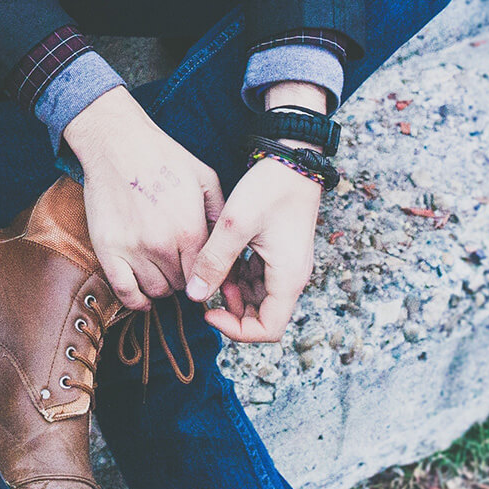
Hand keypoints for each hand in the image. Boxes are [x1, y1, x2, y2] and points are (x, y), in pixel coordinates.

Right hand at [63, 87, 224, 310]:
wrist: (118, 142)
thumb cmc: (162, 157)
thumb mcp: (206, 179)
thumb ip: (219, 216)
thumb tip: (229, 247)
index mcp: (191, 229)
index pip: (206, 273)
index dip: (206, 273)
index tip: (202, 269)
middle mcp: (163, 245)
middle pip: (182, 285)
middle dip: (184, 277)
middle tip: (179, 263)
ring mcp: (133, 249)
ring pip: (156, 290)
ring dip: (162, 285)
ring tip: (161, 269)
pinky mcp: (108, 249)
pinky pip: (124, 291)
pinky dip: (135, 300)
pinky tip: (143, 295)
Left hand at [184, 81, 327, 341]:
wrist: (292, 158)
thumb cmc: (270, 189)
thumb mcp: (235, 225)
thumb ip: (214, 261)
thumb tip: (195, 296)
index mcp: (288, 279)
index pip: (267, 330)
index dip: (235, 329)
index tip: (208, 310)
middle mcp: (291, 278)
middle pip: (262, 317)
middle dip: (231, 309)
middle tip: (205, 286)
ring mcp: (285, 266)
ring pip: (256, 298)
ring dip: (231, 291)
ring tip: (210, 267)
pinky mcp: (278, 254)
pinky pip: (256, 278)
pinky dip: (236, 275)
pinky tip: (219, 256)